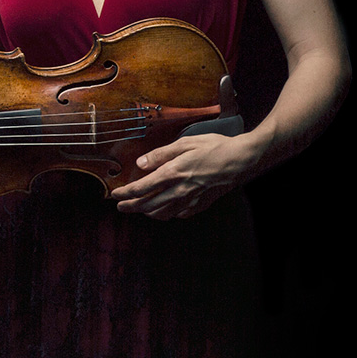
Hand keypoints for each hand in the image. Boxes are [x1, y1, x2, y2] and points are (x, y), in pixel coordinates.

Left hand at [110, 132, 263, 218]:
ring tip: (139, 208)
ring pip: (162, 213)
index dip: (125, 193)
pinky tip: (164, 209)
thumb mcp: (185, 143)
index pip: (141, 188)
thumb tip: (141, 163)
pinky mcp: (201, 205)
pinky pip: (178, 214)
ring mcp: (191, 200)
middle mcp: (179, 190)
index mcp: (173, 173)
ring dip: (147, 212)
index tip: (115, 194)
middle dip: (131, 207)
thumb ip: (160, 154)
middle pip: (148, 205)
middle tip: (120, 206)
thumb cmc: (215, 147)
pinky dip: (167, 213)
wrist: (242, 160)